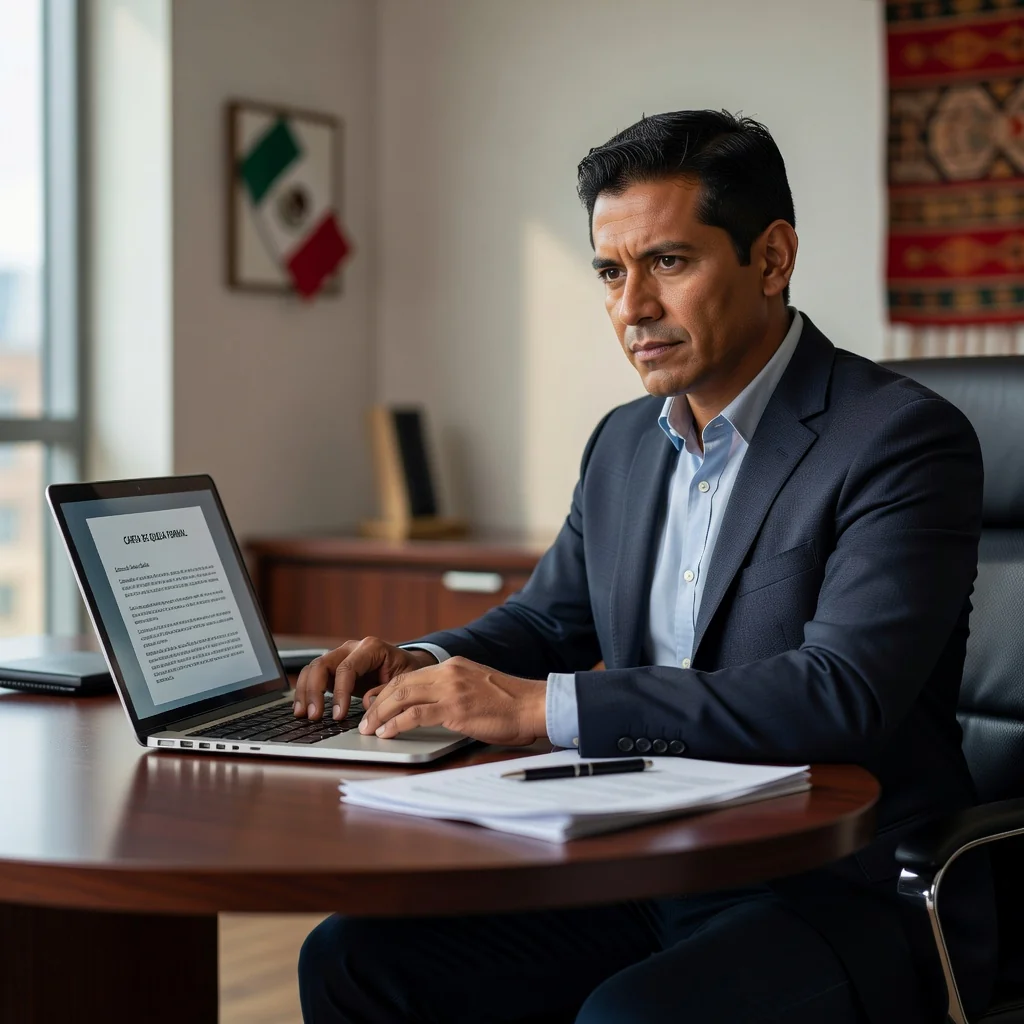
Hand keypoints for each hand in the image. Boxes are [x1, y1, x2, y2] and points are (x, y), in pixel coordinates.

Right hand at [292, 637, 437, 720]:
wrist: (408, 666)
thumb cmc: (408, 673)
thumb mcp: (406, 681)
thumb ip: (387, 691)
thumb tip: (366, 702)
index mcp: (371, 648)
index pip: (347, 668)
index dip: (340, 693)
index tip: (338, 715)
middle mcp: (351, 648)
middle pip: (322, 664)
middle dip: (315, 691)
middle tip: (314, 716)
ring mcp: (340, 657)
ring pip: (312, 669)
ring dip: (305, 692)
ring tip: (303, 715)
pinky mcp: (333, 669)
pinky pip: (313, 676)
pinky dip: (305, 692)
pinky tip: (302, 710)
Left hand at [358, 656, 547, 745]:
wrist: (533, 705)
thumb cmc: (511, 703)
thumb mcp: (478, 687)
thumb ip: (456, 690)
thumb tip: (435, 707)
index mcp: (454, 665)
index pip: (410, 676)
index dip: (387, 691)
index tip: (373, 703)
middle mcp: (449, 672)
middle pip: (401, 684)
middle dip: (378, 703)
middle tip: (365, 719)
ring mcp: (451, 689)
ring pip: (402, 697)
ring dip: (381, 714)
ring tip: (369, 729)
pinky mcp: (455, 708)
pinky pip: (415, 715)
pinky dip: (396, 724)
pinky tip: (387, 733)